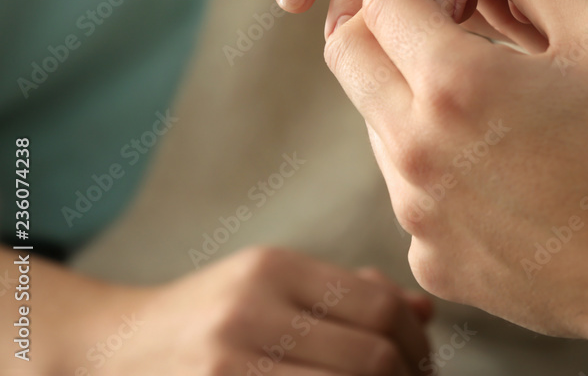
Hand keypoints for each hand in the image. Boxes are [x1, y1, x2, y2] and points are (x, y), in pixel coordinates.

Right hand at [23, 247, 431, 374]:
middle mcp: (250, 313)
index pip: (379, 307)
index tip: (420, 361)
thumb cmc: (211, 316)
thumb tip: (425, 312)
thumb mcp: (274, 286)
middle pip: (371, 358)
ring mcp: (228, 364)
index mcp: (274, 270)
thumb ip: (349, 294)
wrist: (114, 349)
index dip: (416, 342)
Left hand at [325, 0, 587, 364]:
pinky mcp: (430, 256)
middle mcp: (416, 149)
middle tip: (429, 2)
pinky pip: (407, 185)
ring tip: (476, 84)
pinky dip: (431, 155)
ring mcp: (416, 212)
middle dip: (377, 14)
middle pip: (348, 55)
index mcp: (455, 85)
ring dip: (406, 86)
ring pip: (375, 120)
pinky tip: (491, 157)